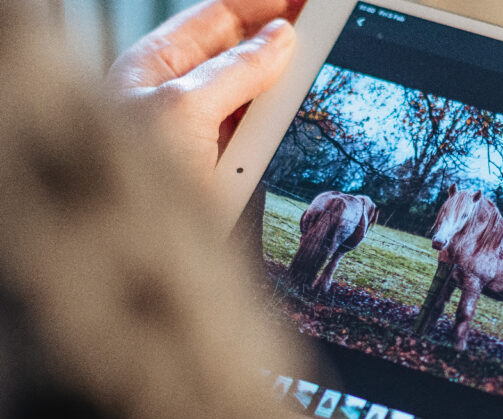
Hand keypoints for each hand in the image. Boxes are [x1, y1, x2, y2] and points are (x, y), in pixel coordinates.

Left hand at [106, 0, 305, 186]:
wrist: (122, 251)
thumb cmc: (122, 174)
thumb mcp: (183, 108)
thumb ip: (235, 71)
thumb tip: (279, 40)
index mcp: (156, 66)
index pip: (218, 17)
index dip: (261, 5)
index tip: (303, 3)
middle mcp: (178, 98)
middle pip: (242, 58)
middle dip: (280, 47)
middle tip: (322, 36)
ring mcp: (200, 138)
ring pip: (256, 104)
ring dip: (282, 99)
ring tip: (313, 85)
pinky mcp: (219, 175)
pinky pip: (259, 147)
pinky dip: (279, 139)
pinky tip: (293, 133)